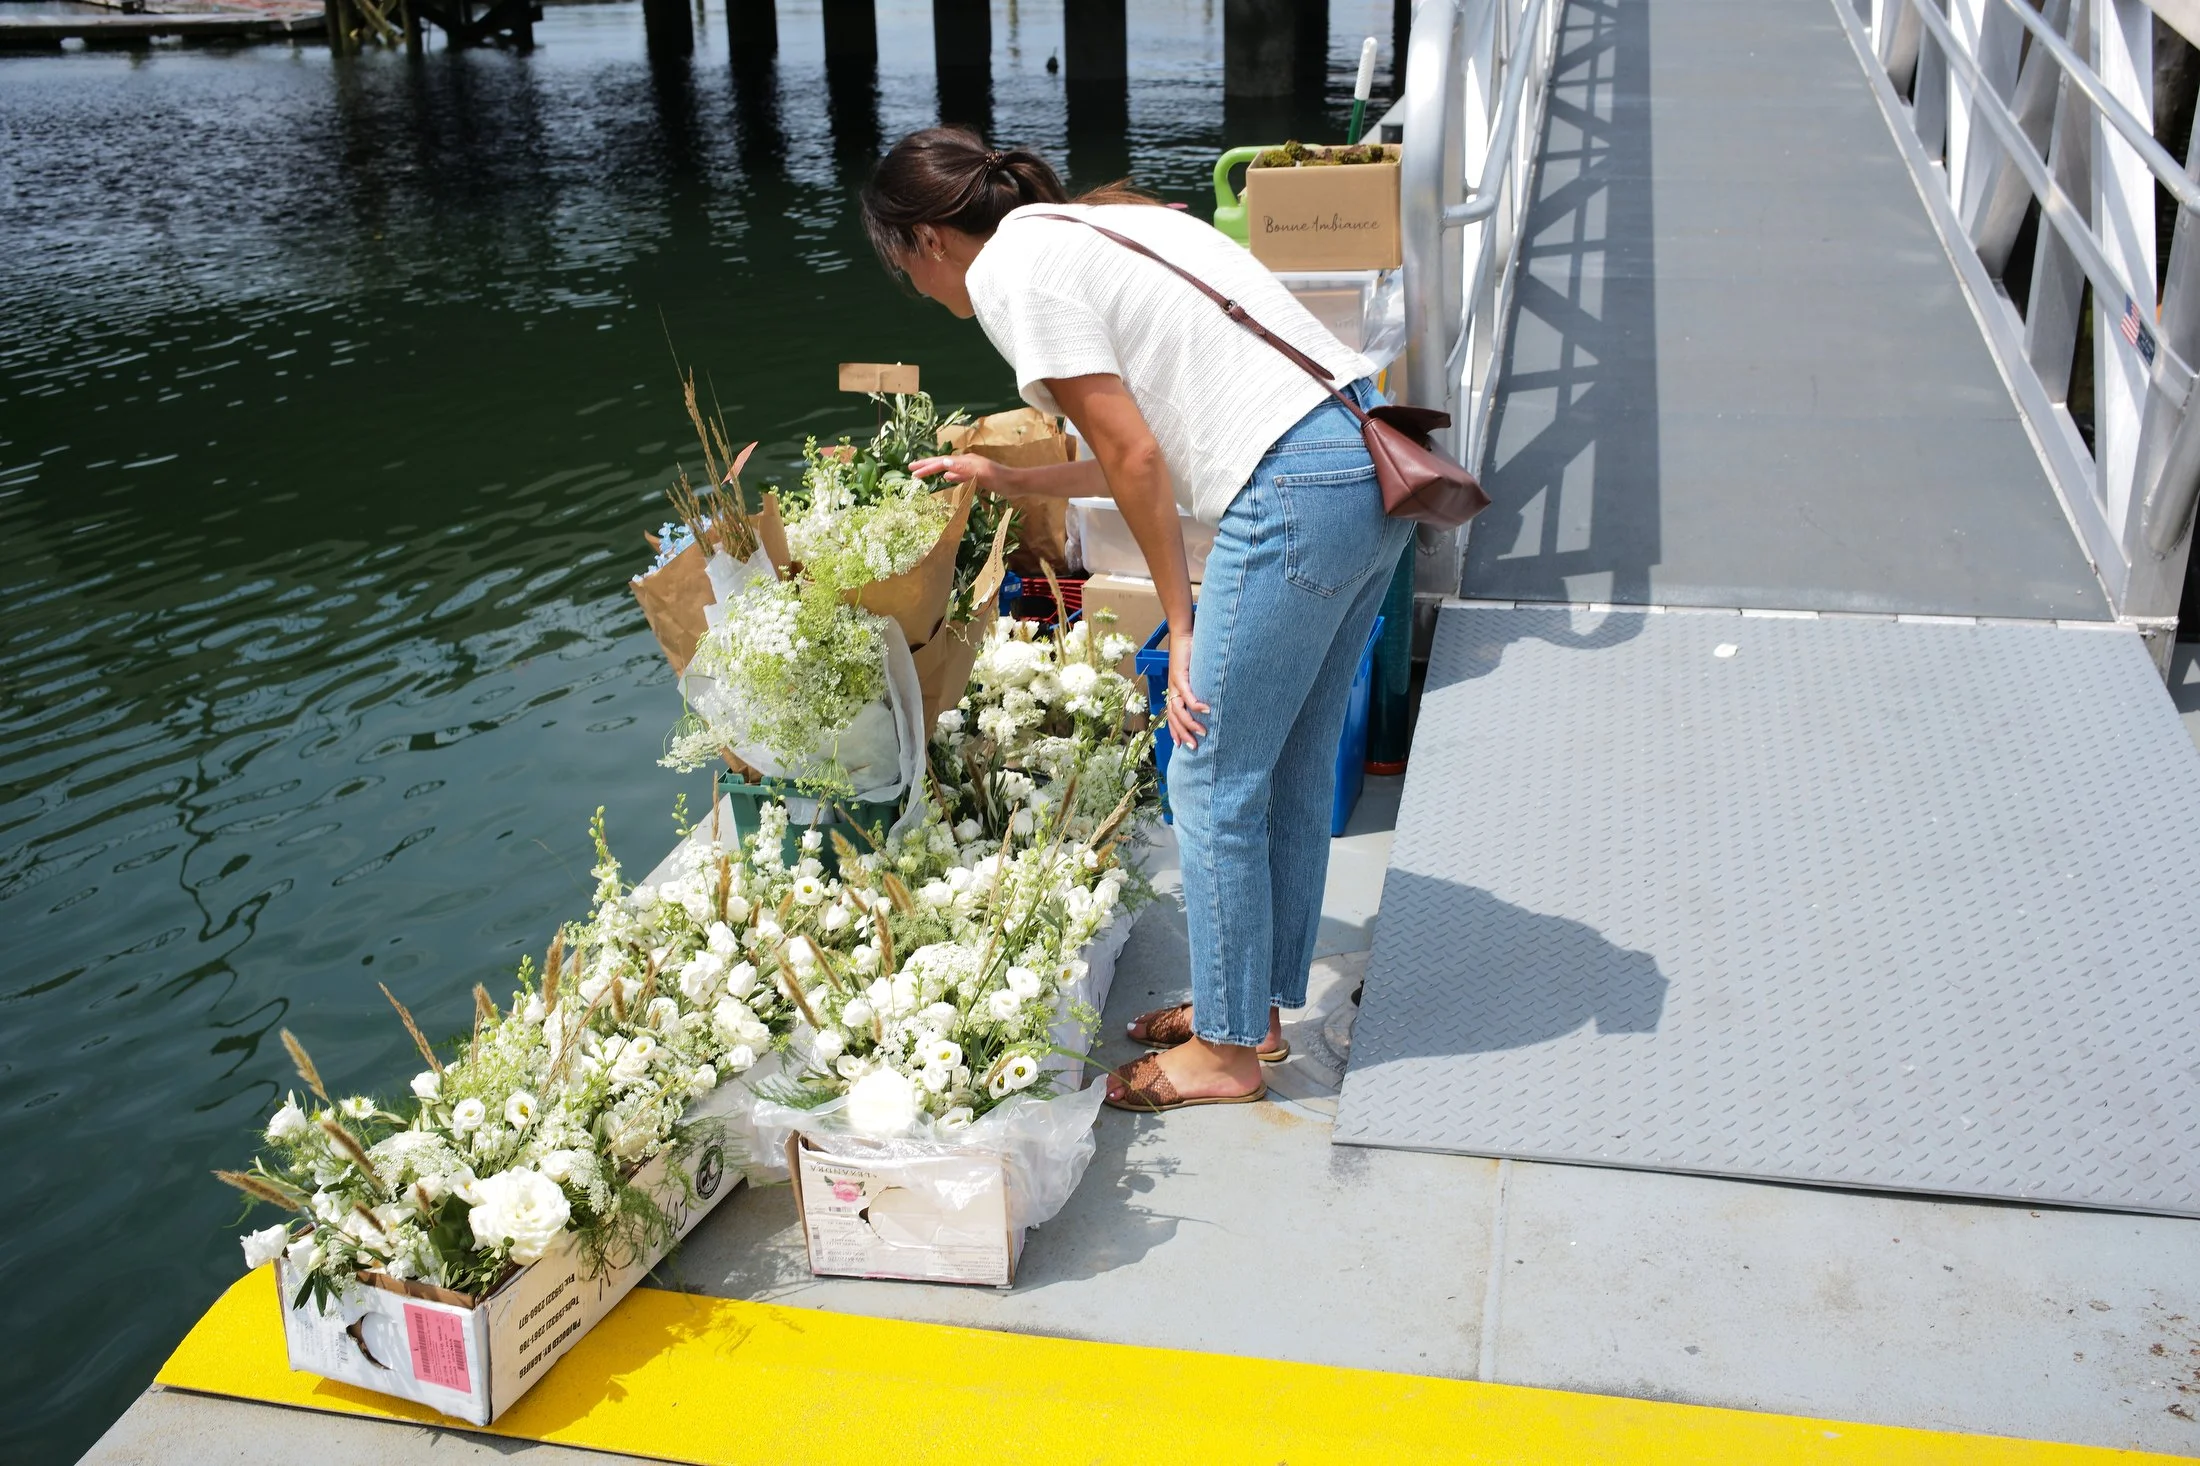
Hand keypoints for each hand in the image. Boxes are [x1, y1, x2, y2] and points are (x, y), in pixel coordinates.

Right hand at [907, 453, 1011, 494]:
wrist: (1016, 483)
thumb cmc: (1000, 479)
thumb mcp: (980, 474)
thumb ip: (962, 469)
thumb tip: (943, 463)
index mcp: (966, 461)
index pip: (941, 462)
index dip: (926, 466)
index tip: (912, 470)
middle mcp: (967, 462)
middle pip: (942, 463)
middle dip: (927, 466)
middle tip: (911, 469)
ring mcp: (971, 469)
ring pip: (948, 468)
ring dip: (935, 470)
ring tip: (923, 473)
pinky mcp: (977, 476)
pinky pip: (958, 475)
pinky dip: (949, 476)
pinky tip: (946, 479)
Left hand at [1164, 629, 1208, 750]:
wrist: (1184, 634)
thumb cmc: (1192, 653)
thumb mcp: (1196, 674)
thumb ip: (1201, 686)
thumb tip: (1214, 699)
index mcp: (1175, 691)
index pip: (1172, 716)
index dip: (1175, 731)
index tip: (1180, 746)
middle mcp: (1172, 690)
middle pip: (1174, 718)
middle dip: (1183, 734)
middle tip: (1193, 746)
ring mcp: (1175, 683)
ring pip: (1179, 710)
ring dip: (1190, 723)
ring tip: (1202, 732)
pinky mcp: (1180, 675)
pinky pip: (1187, 694)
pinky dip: (1196, 703)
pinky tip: (1205, 710)